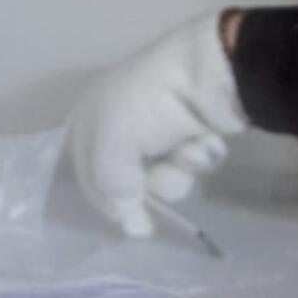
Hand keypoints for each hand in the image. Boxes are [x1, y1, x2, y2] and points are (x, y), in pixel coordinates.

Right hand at [69, 12, 246, 236]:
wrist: (209, 71)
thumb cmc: (148, 105)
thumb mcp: (111, 146)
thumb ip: (111, 188)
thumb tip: (134, 226)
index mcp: (91, 117)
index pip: (88, 174)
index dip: (105, 200)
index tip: (127, 218)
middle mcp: (123, 124)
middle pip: (131, 182)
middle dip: (151, 184)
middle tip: (163, 176)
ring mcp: (161, 129)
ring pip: (166, 177)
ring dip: (177, 171)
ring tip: (186, 148)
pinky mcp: (193, 132)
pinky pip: (193, 163)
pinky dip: (199, 155)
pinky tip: (205, 137)